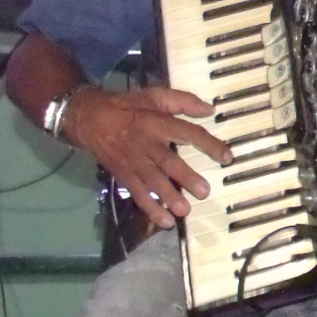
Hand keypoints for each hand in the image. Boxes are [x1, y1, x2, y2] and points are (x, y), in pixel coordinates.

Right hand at [57, 85, 230, 230]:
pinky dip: (151, 208)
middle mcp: (147, 145)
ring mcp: (135, 163)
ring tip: (185, 211)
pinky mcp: (125, 176)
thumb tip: (210, 109)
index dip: (209, 144)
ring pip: (153, 182)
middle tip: (204, 191)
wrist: (89, 119)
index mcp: (157, 122)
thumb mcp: (154, 95)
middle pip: (169, 162)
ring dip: (169, 197)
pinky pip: (138, 194)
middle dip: (186, 177)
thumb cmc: (128, 107)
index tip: (227, 157)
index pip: (188, 133)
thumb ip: (183, 101)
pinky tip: (165, 221)